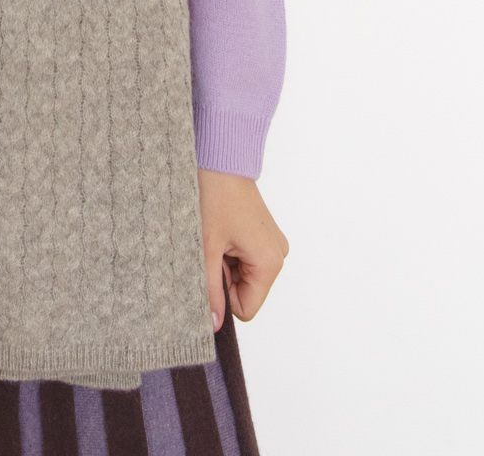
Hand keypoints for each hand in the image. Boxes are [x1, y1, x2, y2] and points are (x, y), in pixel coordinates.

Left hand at [197, 170, 288, 329]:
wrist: (220, 157)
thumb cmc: (214, 195)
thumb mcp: (206, 247)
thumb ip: (209, 291)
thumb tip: (213, 326)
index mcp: (269, 262)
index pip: (245, 309)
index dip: (222, 295)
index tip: (211, 265)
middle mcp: (277, 256)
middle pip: (244, 292)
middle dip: (223, 276)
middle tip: (212, 246)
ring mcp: (272, 244)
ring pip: (242, 276)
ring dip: (224, 262)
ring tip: (216, 234)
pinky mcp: (264, 235)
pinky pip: (245, 259)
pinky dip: (229, 251)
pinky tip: (221, 230)